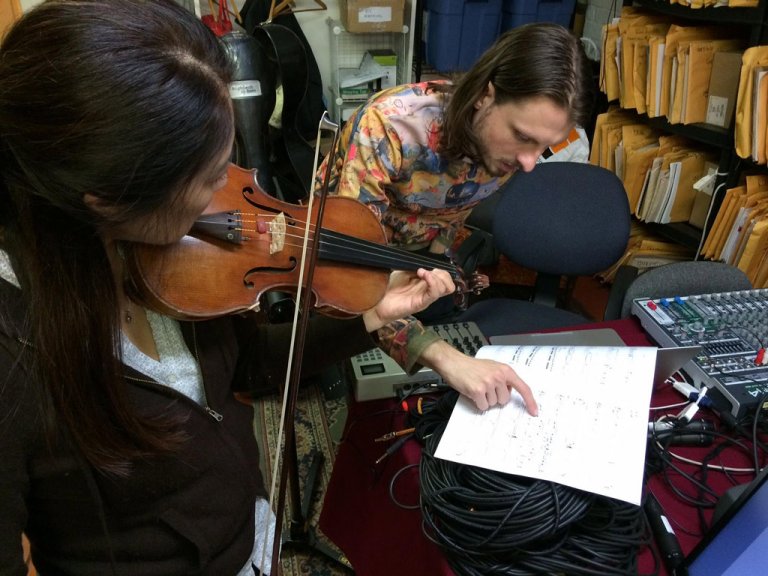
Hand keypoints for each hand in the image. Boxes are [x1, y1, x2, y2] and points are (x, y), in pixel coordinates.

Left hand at [362, 268, 454, 331]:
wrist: (377, 303)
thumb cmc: (389, 289)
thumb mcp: (403, 273)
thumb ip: (415, 268)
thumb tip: (424, 263)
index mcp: (426, 286)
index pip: (445, 279)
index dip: (440, 270)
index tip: (428, 265)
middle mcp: (428, 293)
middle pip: (449, 284)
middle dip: (442, 273)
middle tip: (429, 270)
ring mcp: (425, 299)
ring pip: (445, 288)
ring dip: (436, 276)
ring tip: (422, 272)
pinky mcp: (420, 304)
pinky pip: (433, 293)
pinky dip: (432, 281)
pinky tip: (422, 274)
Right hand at [419, 340, 538, 414]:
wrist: (453, 362)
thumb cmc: (471, 366)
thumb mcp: (492, 367)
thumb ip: (503, 378)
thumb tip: (509, 393)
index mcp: (505, 370)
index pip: (523, 387)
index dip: (530, 401)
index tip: (534, 412)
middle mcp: (499, 376)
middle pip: (505, 400)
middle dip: (495, 397)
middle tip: (485, 387)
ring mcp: (488, 383)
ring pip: (494, 404)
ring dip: (485, 399)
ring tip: (477, 387)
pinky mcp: (478, 390)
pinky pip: (483, 406)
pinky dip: (478, 403)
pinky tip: (472, 393)